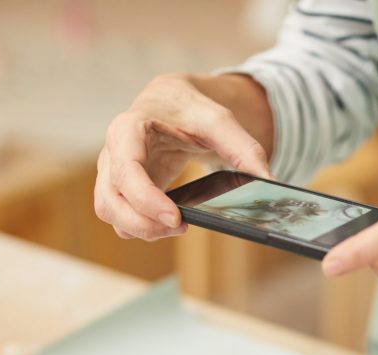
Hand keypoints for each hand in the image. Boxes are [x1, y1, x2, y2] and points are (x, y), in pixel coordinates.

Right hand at [94, 73, 271, 240]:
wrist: (172, 103)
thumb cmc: (190, 109)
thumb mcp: (220, 121)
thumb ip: (244, 150)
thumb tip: (269, 182)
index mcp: (128, 128)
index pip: (126, 171)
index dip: (146, 200)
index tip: (176, 218)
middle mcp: (112, 153)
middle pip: (109, 201)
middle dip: (142, 223)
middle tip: (179, 227)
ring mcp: (111, 173)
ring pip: (109, 213)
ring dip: (140, 229)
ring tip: (176, 225)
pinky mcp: (119, 189)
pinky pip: (119, 217)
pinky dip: (140, 226)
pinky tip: (169, 220)